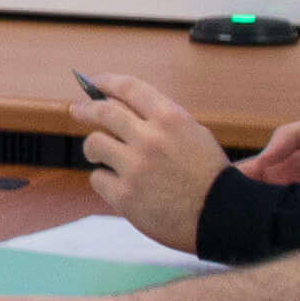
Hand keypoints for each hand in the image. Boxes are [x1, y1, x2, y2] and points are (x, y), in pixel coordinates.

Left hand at [74, 74, 230, 252]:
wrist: (222, 217)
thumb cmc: (209, 177)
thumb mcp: (195, 134)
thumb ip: (161, 120)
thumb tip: (123, 108)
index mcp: (170, 118)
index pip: (129, 88)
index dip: (107, 83)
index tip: (94, 84)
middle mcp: (151, 138)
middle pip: (104, 111)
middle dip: (86, 108)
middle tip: (77, 110)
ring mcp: (136, 167)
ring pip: (94, 143)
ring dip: (93, 147)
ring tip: (97, 153)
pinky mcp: (125, 195)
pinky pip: (98, 178)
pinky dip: (104, 180)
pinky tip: (116, 184)